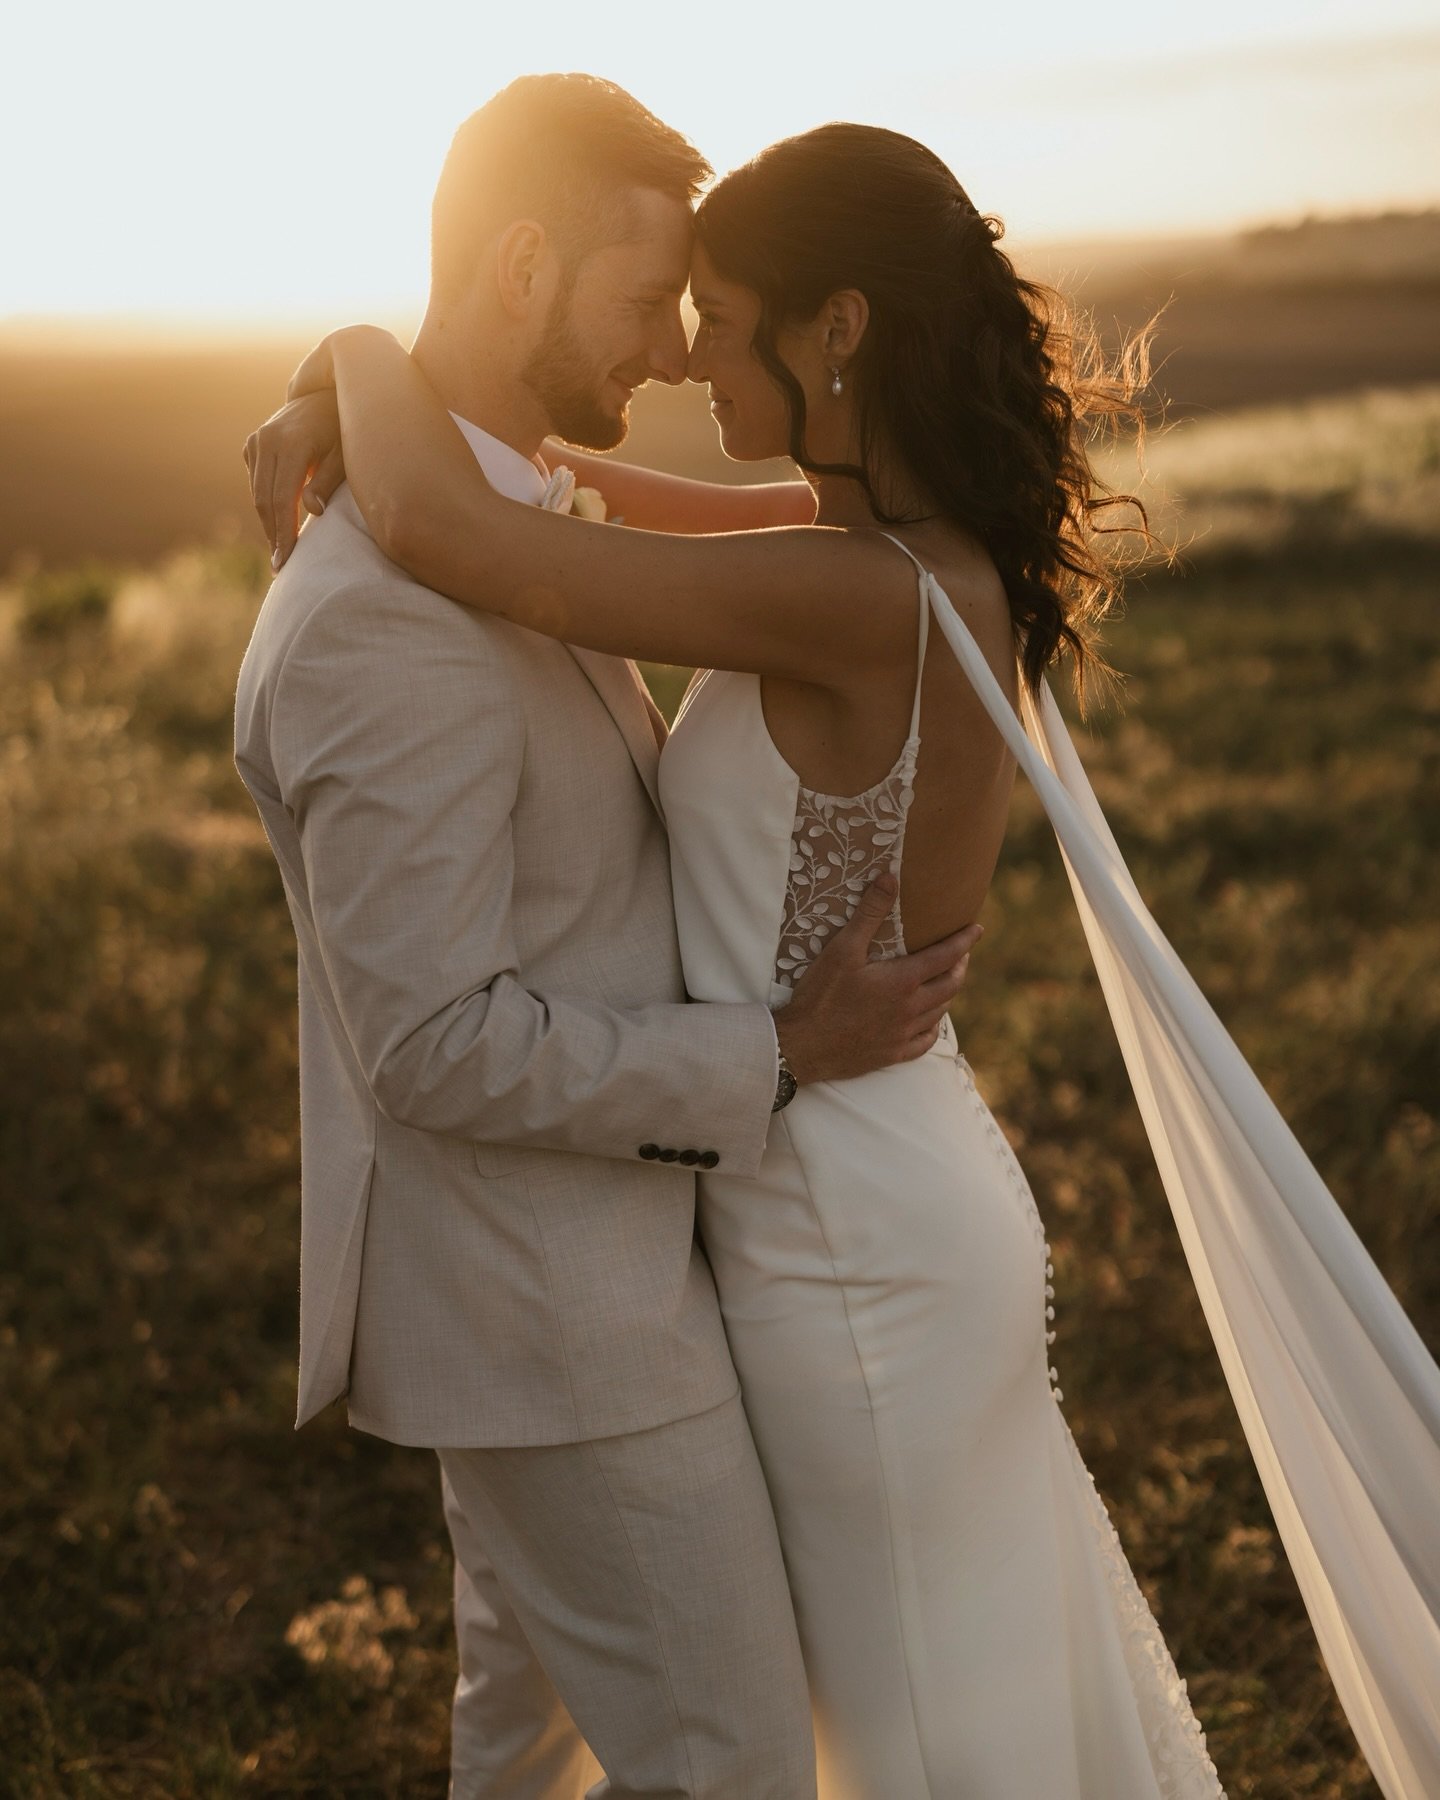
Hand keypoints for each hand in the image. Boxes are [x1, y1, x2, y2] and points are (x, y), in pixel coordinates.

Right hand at [242, 389, 343, 569]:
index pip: (281, 499)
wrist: (326, 396)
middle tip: (280, 565)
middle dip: (273, 534)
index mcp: (290, 443)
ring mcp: (257, 440)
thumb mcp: (344, 456)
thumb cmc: (344, 429)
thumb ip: (327, 482)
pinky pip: (256, 480)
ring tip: (279, 550)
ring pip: (257, 491)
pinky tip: (277, 523)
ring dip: (267, 522)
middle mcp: (267, 440)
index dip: (283, 533)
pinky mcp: (254, 443)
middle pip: (264, 499)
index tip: (285, 561)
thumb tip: (313, 511)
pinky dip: (265, 502)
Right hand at [774, 874, 980, 1082]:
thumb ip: (869, 913)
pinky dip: (932, 1027)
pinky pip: (925, 1042)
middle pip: (951, 985)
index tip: (977, 929)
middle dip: (960, 966)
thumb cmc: (821, 996)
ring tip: (947, 980)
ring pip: (940, 1012)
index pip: (946, 956)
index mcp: (903, 981)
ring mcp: (902, 1035)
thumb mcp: (842, 949)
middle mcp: (910, 1009)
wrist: (802, 1046)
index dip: (964, 941)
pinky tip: (929, 1022)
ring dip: (948, 993)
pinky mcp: (892, 1054)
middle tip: (961, 954)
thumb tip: (890, 878)